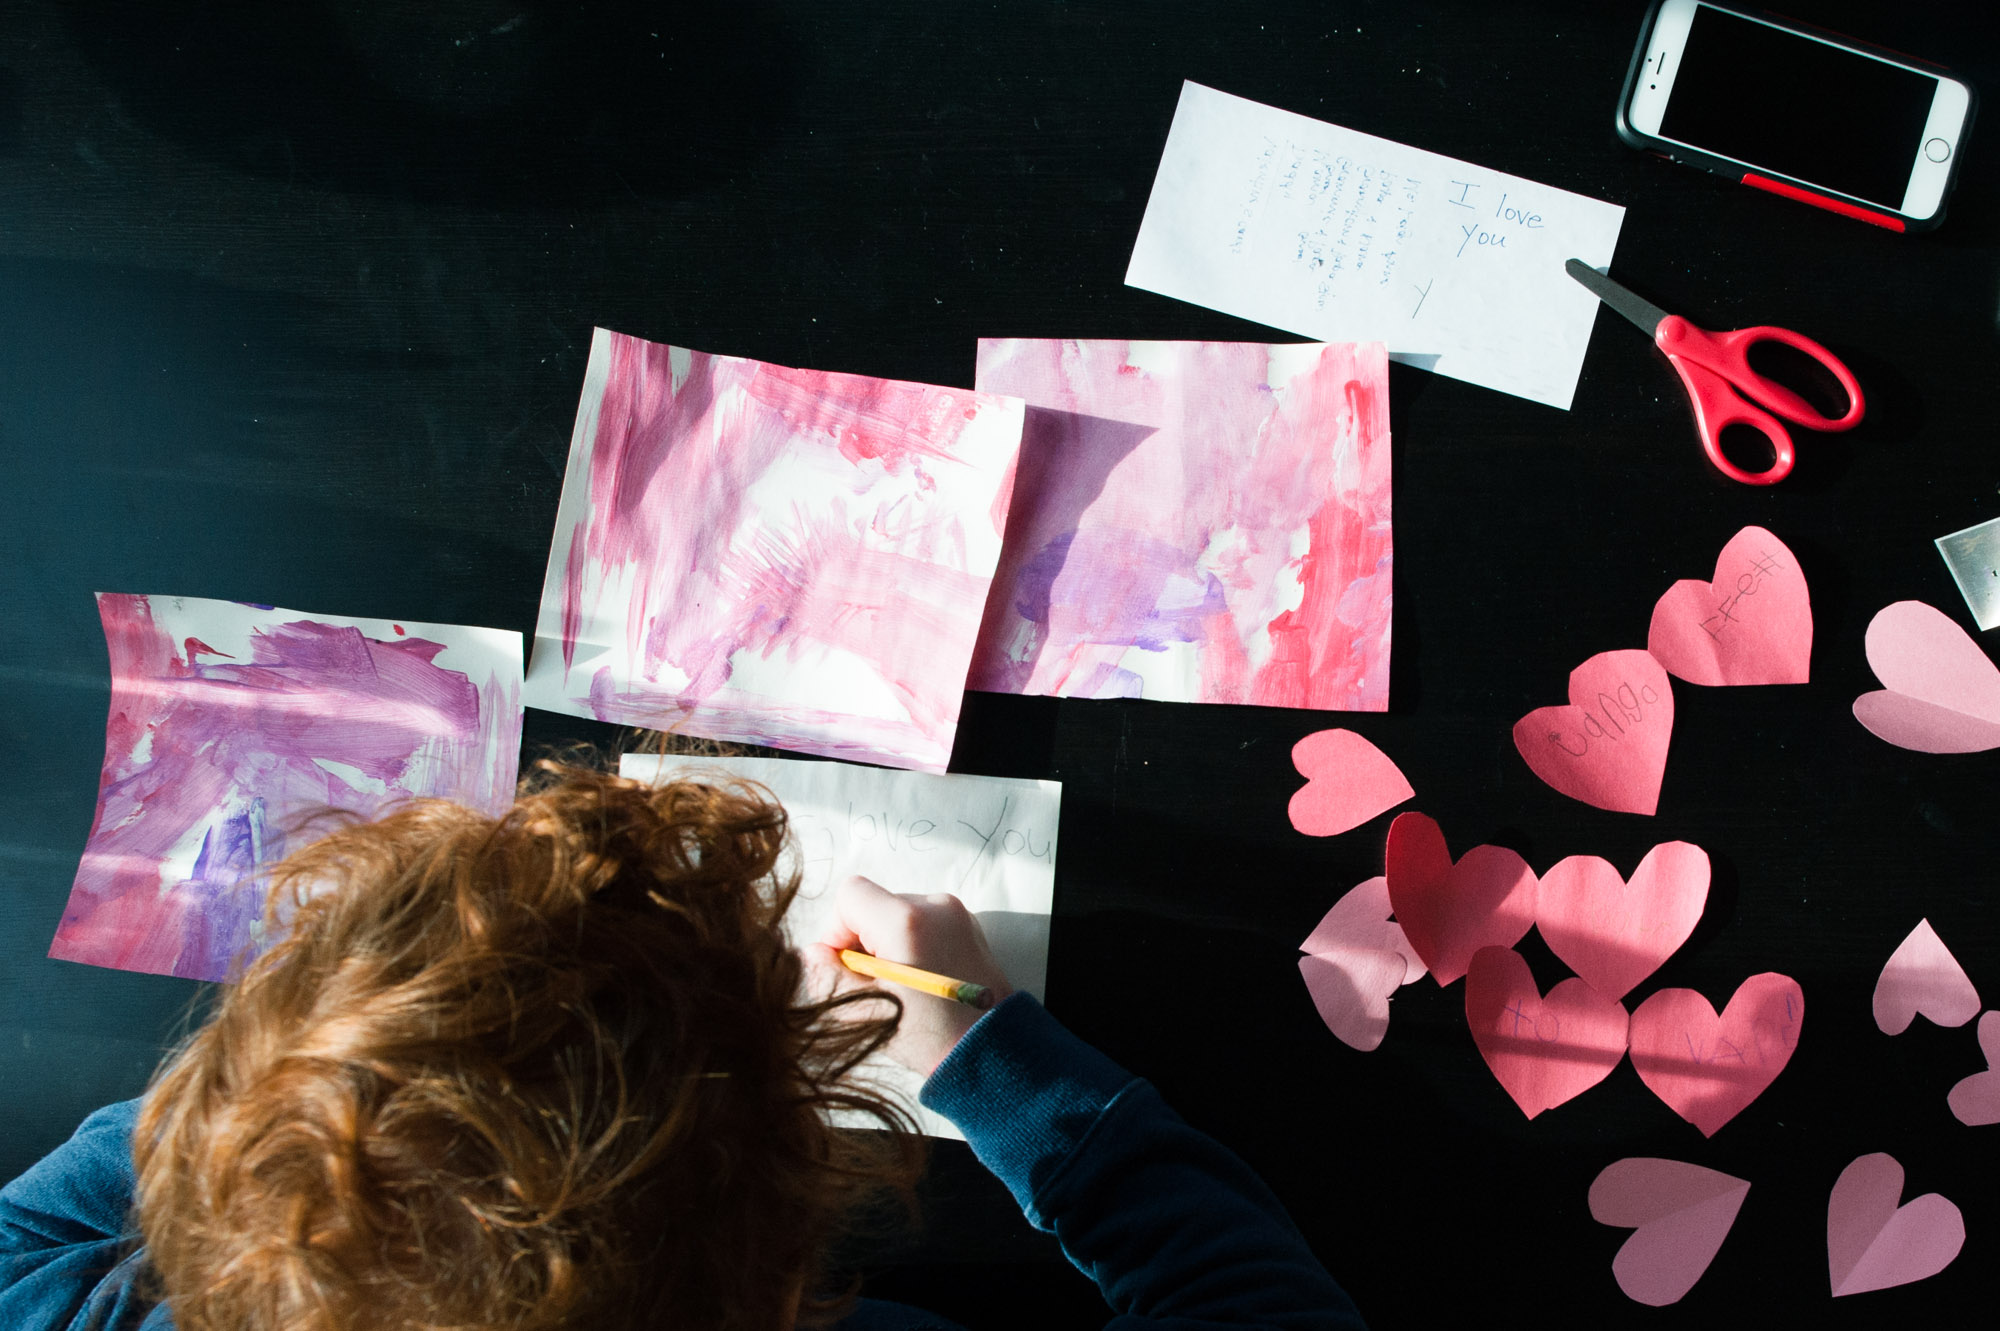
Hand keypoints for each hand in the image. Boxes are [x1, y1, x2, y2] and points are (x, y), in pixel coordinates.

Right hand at [802, 876, 1015, 1075]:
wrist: (990, 1051)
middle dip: (864, 940)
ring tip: (902, 986)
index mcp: (906, 920)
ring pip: (899, 913)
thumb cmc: (928, 1036)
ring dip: (888, 943)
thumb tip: (813, 953)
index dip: (838, 930)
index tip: (848, 967)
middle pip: (875, 904)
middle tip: (875, 983)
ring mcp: (957, 914)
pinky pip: (925, 922)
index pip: (851, 895)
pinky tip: (922, 981)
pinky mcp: (970, 926)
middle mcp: (935, 906)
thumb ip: (827, 976)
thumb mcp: (864, 1011)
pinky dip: (913, 944)